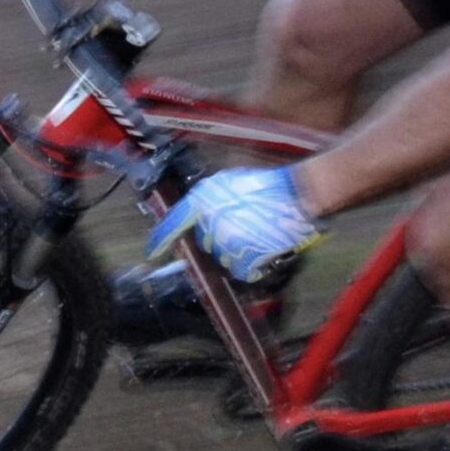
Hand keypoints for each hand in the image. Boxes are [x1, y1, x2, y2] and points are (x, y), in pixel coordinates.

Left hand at [146, 166, 321, 284]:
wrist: (297, 197)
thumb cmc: (265, 186)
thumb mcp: (228, 181)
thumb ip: (206, 199)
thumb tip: (193, 215)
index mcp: (202, 201)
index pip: (173, 224)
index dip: (161, 239)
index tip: (152, 252)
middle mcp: (210, 225)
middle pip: (203, 243)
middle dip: (214, 238)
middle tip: (238, 226)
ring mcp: (227, 245)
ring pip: (221, 257)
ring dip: (232, 251)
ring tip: (253, 234)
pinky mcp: (245, 261)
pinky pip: (239, 269)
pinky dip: (248, 263)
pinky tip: (260, 249)